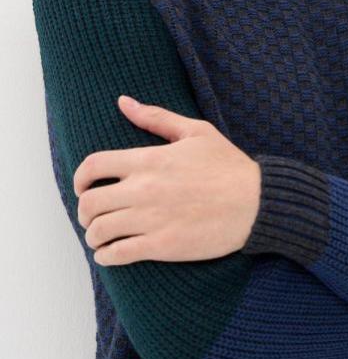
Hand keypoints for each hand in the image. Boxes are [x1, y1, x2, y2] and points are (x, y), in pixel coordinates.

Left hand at [73, 95, 261, 265]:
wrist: (256, 202)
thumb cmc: (228, 165)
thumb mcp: (195, 131)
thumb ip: (155, 117)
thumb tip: (123, 102)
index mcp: (149, 159)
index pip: (93, 166)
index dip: (79, 178)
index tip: (83, 186)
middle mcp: (143, 189)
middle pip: (89, 202)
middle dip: (84, 210)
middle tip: (93, 214)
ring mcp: (151, 219)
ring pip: (99, 231)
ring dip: (93, 234)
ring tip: (101, 235)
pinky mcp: (162, 245)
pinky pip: (118, 255)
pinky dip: (106, 256)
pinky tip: (110, 253)